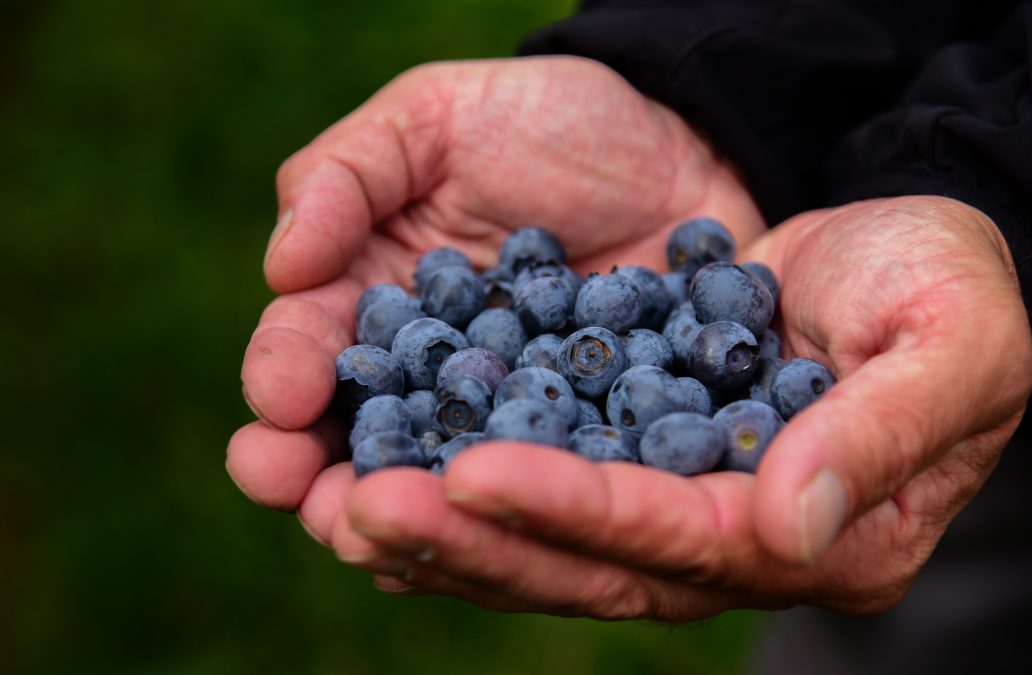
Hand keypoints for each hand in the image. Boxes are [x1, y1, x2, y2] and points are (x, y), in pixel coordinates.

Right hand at [226, 56, 763, 508]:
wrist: (684, 146)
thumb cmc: (545, 119)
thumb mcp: (434, 117)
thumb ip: (346, 176)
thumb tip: (282, 266)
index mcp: (368, 304)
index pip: (304, 351)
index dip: (281, 379)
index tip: (281, 401)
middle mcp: (426, 381)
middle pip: (362, 449)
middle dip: (332, 487)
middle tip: (326, 512)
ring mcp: (507, 423)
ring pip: (448, 490)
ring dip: (420, 524)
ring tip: (394, 544)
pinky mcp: (588, 445)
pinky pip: (553, 493)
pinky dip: (530, 522)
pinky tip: (512, 541)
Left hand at [320, 196, 1029, 620]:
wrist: (899, 245)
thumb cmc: (943, 286)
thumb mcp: (950, 340)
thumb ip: (880, 432)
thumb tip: (791, 526)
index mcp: (820, 533)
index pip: (683, 535)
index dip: (581, 509)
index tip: (478, 473)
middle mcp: (734, 544)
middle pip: (592, 560)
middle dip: (478, 536)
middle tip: (364, 505)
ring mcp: (678, 512)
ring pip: (547, 543)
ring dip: (446, 523)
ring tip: (342, 498)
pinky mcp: (635, 465)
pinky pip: (539, 491)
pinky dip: (463, 489)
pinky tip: (386, 469)